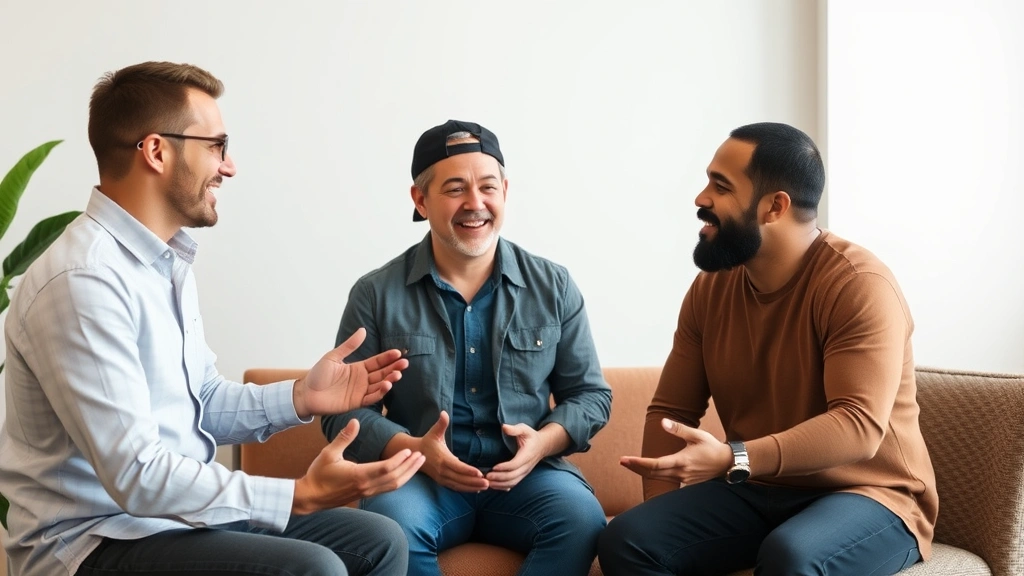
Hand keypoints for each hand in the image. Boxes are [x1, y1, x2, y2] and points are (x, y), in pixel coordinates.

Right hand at [293, 419, 424, 513]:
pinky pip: (387, 488)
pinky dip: (398, 480)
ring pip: (393, 485)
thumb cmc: (318, 474)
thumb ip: (344, 437)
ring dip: (408, 474)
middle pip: (394, 478)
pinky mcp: (365, 495)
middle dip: (410, 467)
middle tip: (422, 455)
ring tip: (418, 463)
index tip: (409, 451)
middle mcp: (365, 486)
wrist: (310, 497)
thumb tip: (355, 421)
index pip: (385, 469)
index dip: (399, 460)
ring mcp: (366, 492)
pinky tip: (404, 472)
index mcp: (358, 475)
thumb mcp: (328, 453)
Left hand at [294, 327, 408, 418]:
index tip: (398, 352)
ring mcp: (360, 391)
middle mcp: (362, 380)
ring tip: (397, 374)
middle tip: (405, 363)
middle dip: (394, 368)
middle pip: (382, 373)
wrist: (306, 393)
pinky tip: (386, 385)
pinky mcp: (356, 403)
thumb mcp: (333, 357)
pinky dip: (380, 393)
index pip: (377, 362)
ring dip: (389, 380)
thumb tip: (363, 330)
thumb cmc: (318, 374)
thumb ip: (349, 345)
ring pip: (379, 385)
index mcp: (358, 368)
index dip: (388, 357)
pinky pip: (371, 398)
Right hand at [416, 411, 489, 491]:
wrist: (415, 454)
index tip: (480, 473)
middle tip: (489, 482)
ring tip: (486, 486)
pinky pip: (456, 487)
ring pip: (459, 485)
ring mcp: (442, 478)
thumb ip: (441, 424)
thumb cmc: (427, 442)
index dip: (468, 470)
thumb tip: (444, 413)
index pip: (457, 466)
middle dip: (474, 481)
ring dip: (472, 487)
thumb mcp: (433, 432)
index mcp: (442, 459)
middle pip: (460, 479)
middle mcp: (442, 471)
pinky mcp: (442, 482)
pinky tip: (477, 489)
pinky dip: (466, 489)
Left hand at [485, 422, 550, 489]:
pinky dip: (503, 486)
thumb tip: (504, 427)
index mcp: (527, 455)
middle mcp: (526, 466)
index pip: (515, 464)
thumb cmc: (531, 436)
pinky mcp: (522, 475)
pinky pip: (513, 484)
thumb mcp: (524, 429)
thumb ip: (514, 429)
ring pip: (513, 482)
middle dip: (499, 478)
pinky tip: (494, 486)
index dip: (504, 467)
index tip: (493, 467)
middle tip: (486, 476)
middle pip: (513, 476)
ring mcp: (525, 472)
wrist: (542, 446)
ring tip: (488, 483)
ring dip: (500, 484)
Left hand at [620, 418, 733, 485]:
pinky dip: (655, 477)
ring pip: (659, 478)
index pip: (655, 464)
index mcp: (682, 462)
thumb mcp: (697, 435)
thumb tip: (663, 423)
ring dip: (644, 472)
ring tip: (631, 465)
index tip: (625, 459)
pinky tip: (647, 472)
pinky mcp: (687, 484)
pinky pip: (667, 482)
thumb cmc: (713, 447)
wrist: (729, 463)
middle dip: (636, 467)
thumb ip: (679, 429)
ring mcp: (684, 481)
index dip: (638, 463)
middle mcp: (681, 474)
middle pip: (652, 473)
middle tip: (621, 461)